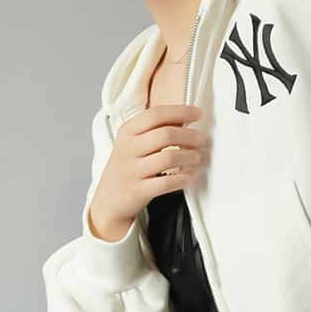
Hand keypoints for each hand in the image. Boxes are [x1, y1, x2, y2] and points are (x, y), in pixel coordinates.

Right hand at [88, 104, 208, 242]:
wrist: (108, 200)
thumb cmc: (127, 167)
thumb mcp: (132, 143)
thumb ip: (154, 129)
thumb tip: (185, 118)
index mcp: (127, 132)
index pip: (156, 114)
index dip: (181, 111)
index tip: (198, 113)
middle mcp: (128, 149)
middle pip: (165, 134)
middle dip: (189, 136)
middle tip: (202, 140)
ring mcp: (132, 171)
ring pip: (168, 158)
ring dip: (189, 157)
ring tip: (198, 157)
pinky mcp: (139, 191)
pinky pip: (167, 183)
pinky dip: (183, 178)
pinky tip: (191, 175)